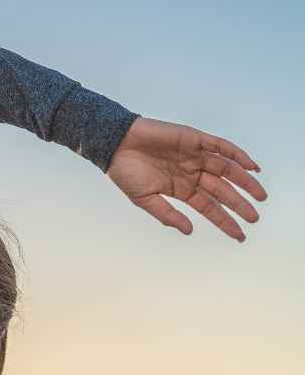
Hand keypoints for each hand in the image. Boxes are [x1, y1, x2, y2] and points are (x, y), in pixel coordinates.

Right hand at [106, 116, 266, 241]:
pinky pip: (221, 147)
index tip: (239, 235)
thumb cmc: (125, 172)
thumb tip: (189, 231)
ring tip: (259, 195)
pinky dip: (237, 155)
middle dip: (239, 204)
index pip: (209, 207)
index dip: (224, 221)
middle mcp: (191, 173)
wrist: (115, 144)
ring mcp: (195, 156)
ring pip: (227, 170)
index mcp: (180, 189)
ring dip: (244, 182)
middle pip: (222, 191)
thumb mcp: (144, 200)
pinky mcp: (194, 139)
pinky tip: (251, 166)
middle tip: (255, 217)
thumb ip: (167, 215)